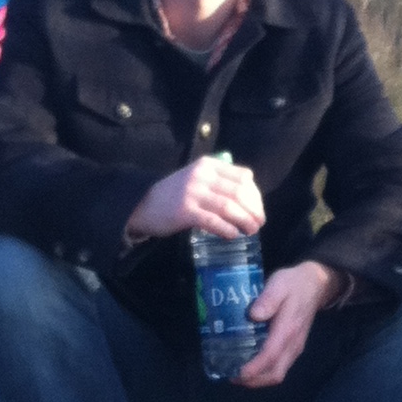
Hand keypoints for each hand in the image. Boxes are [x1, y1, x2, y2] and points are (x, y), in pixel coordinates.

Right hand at [128, 156, 266, 241]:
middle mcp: (202, 175)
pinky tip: (233, 235)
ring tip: (251, 231)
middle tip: (259, 223)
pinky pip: (213, 221)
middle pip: (240, 193)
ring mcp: (193, 193)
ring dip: (245, 221)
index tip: (258, 209)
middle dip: (254, 210)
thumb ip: (221, 181)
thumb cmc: (176, 194)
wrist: (143, 203)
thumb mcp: (198, 178)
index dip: (256, 196)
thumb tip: (251, 192)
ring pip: (229, 207)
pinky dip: (227, 229)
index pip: (243, 177)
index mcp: (209, 165)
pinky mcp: (185, 211)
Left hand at [232, 261, 339, 387]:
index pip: (271, 355)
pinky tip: (249, 365)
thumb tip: (254, 315)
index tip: (238, 373)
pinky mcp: (293, 349)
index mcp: (288, 329)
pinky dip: (263, 373)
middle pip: (275, 373)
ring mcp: (294, 348)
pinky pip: (279, 368)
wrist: (315, 285)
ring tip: (236, 374)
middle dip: (253, 380)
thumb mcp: (279, 284)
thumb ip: (268, 299)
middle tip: (231, 376)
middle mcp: (293, 344)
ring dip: (257, 379)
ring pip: (277, 374)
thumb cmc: (293, 284)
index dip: (254, 367)